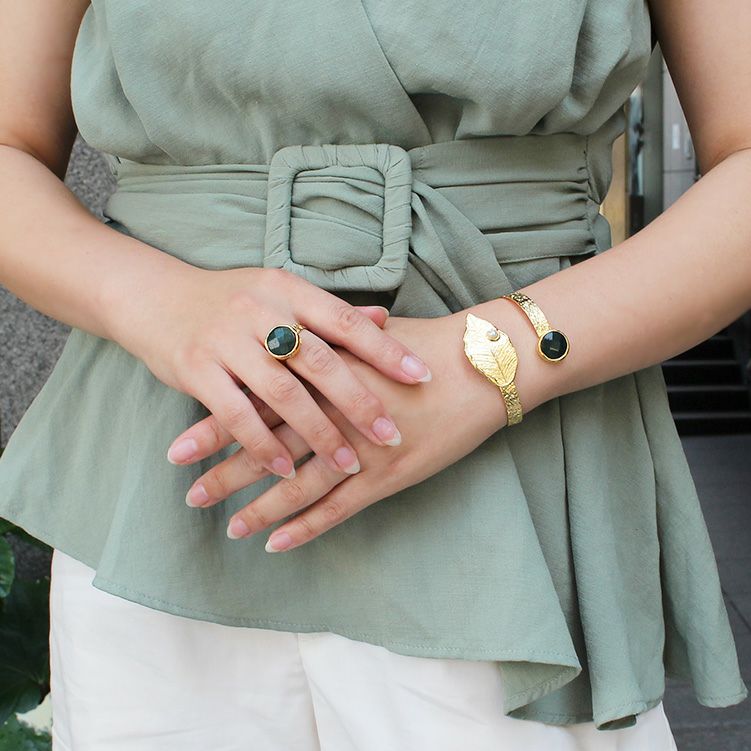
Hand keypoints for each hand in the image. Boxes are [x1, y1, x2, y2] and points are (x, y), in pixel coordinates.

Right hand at [111, 264, 432, 479]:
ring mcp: (226, 340)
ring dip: (317, 433)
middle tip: (391, 436)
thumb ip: (328, 313)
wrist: (154, 296)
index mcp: (288, 289)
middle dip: (359, 402)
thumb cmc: (229, 300)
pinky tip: (285, 469)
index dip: (385, 350)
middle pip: (320, 361)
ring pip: (282, 393)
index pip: (345, 322)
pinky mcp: (196, 369)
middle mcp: (260, 310)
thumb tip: (384, 321)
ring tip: (347, 465)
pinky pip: (236, 413)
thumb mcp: (279, 293)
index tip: (422, 377)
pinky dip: (263, 444)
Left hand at [169, 312, 508, 550]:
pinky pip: (338, 508)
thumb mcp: (369, 336)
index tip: (179, 445)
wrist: (481, 367)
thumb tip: (294, 339)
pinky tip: (277, 543)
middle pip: (268, 448)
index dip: (217, 426)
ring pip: (298, 485)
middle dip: (226, 472)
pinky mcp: (388, 476)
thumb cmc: (426, 346)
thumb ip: (326, 344)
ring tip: (228, 528)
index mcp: (323, 375)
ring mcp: (360, 449)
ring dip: (260, 508)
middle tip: (189, 492)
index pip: (257, 404)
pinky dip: (306, 527)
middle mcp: (334, 413)